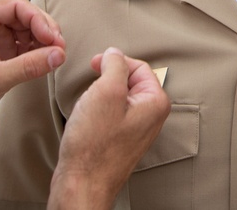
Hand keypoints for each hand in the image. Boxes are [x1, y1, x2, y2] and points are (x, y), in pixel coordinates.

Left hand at [0, 0, 65, 158]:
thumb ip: (28, 66)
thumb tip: (58, 55)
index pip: (17, 6)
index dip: (39, 20)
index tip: (54, 39)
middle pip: (26, 14)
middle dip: (45, 30)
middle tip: (59, 48)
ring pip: (29, 27)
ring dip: (43, 40)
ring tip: (55, 56)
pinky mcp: (0, 49)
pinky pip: (25, 42)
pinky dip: (38, 50)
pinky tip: (45, 61)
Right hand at [49, 48, 170, 208]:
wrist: (81, 183)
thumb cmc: (93, 145)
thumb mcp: (105, 91)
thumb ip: (114, 65)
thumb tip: (114, 53)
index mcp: (155, 102)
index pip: (139, 66)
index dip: (115, 61)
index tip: (96, 65)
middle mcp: (151, 116)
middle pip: (128, 81)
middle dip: (106, 81)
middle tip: (90, 90)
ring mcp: (137, 129)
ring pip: (116, 97)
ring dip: (99, 97)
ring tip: (88, 111)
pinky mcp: (121, 139)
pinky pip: (110, 114)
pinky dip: (96, 112)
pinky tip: (86, 123)